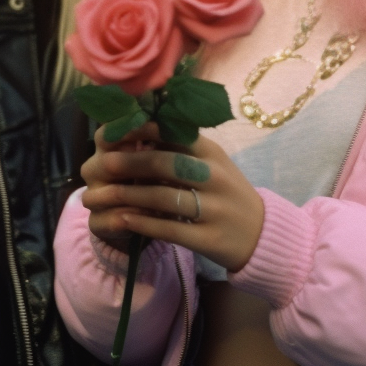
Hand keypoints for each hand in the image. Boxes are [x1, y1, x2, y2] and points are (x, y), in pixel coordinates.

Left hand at [81, 122, 264, 272]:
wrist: (261, 233)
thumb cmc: (226, 192)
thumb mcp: (212, 163)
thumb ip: (181, 147)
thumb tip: (138, 127)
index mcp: (213, 154)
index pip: (175, 134)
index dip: (143, 132)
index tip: (116, 133)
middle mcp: (215, 178)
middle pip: (167, 164)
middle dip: (132, 162)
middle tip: (104, 163)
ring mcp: (214, 209)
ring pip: (165, 197)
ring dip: (130, 195)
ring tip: (106, 194)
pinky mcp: (209, 238)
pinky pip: (171, 228)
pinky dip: (144, 223)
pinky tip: (124, 219)